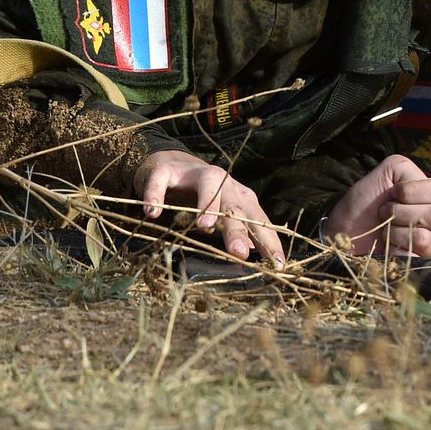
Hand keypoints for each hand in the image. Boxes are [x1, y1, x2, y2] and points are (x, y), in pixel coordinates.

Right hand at [133, 149, 284, 266]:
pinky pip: (162, 181)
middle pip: (234, 206)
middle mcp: (224, 183)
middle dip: (238, 230)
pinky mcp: (167, 171)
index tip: (277, 264)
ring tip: (203, 226)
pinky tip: (153, 212)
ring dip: (207, 204)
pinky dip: (156, 195)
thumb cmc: (206, 197)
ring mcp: (196, 174)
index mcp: (240, 198)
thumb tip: (253, 253)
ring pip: (209, 184)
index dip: (269, 242)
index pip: (259, 220)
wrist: (174, 165)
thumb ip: (239, 231)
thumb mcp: (225, 215)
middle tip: (239, 253)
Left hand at [326, 154, 430, 256]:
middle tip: (386, 212)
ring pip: (426, 239)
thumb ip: (409, 171)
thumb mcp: (388, 172)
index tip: (394, 193)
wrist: (346, 230)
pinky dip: (394, 249)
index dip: (416, 192)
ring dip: (397, 232)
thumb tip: (423, 189)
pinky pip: (415, 259)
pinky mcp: (424, 266)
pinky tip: (388, 247)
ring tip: (386, 230)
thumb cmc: (367, 201)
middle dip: (403, 212)